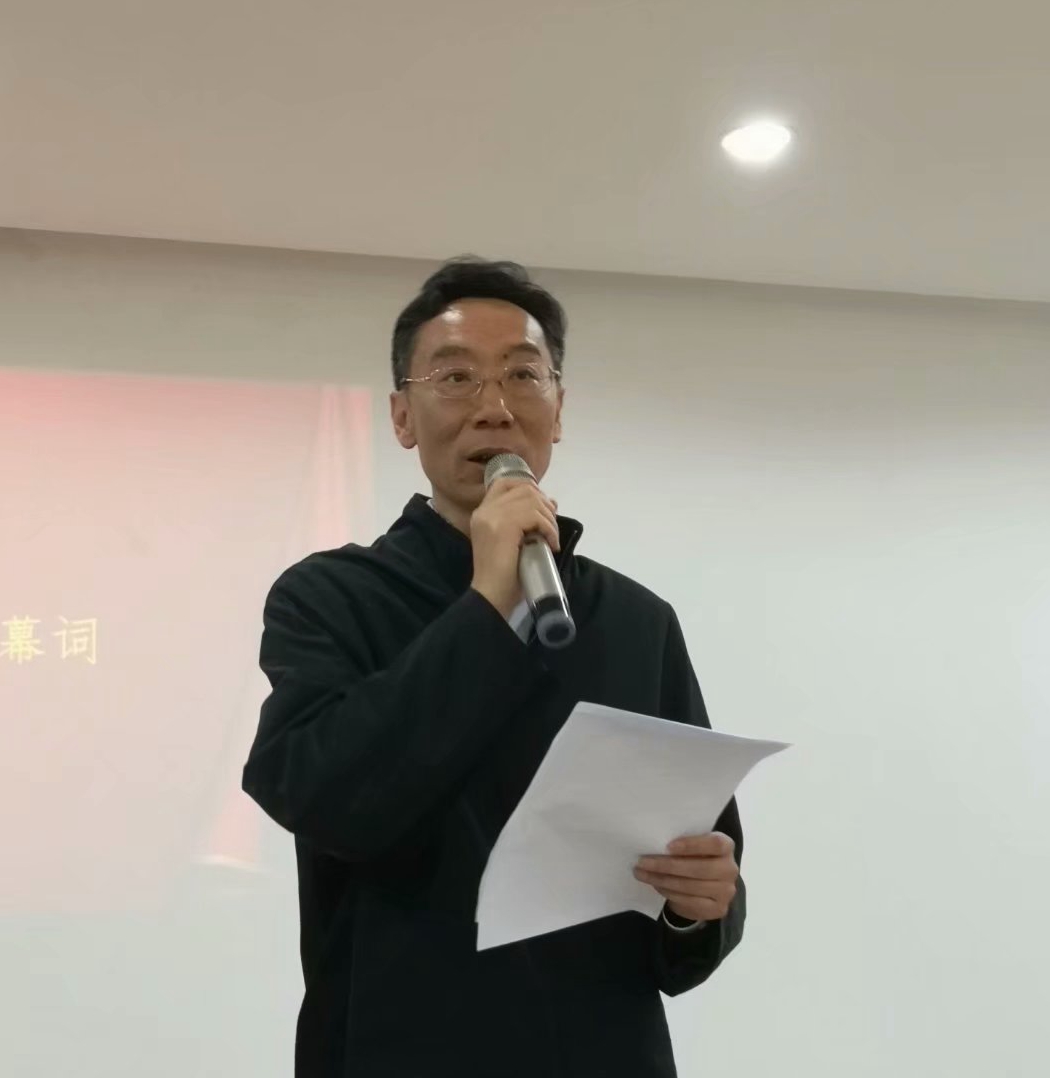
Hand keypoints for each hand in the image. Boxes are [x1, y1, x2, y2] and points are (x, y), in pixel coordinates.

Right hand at [470, 477, 559, 618]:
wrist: (491, 596)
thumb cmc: (503, 574)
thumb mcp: (515, 540)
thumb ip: (525, 520)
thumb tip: (551, 501)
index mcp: (482, 512)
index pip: (506, 483)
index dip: (529, 489)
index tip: (542, 509)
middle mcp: (485, 510)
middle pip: (523, 488)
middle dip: (544, 504)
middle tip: (551, 527)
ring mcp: (492, 516)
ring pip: (531, 500)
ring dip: (548, 518)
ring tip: (551, 538)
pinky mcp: (504, 526)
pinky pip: (535, 516)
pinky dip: (549, 528)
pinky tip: (550, 544)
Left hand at [633, 832, 738, 923]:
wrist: (708, 885)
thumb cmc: (696, 857)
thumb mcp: (694, 845)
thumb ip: (683, 842)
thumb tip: (654, 841)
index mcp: (727, 847)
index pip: (715, 843)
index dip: (692, 845)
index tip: (668, 846)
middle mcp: (730, 869)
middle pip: (699, 868)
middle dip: (667, 865)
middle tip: (643, 862)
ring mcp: (726, 892)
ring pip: (691, 886)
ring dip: (662, 880)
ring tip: (642, 873)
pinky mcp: (718, 909)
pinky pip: (690, 902)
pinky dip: (669, 893)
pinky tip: (656, 885)